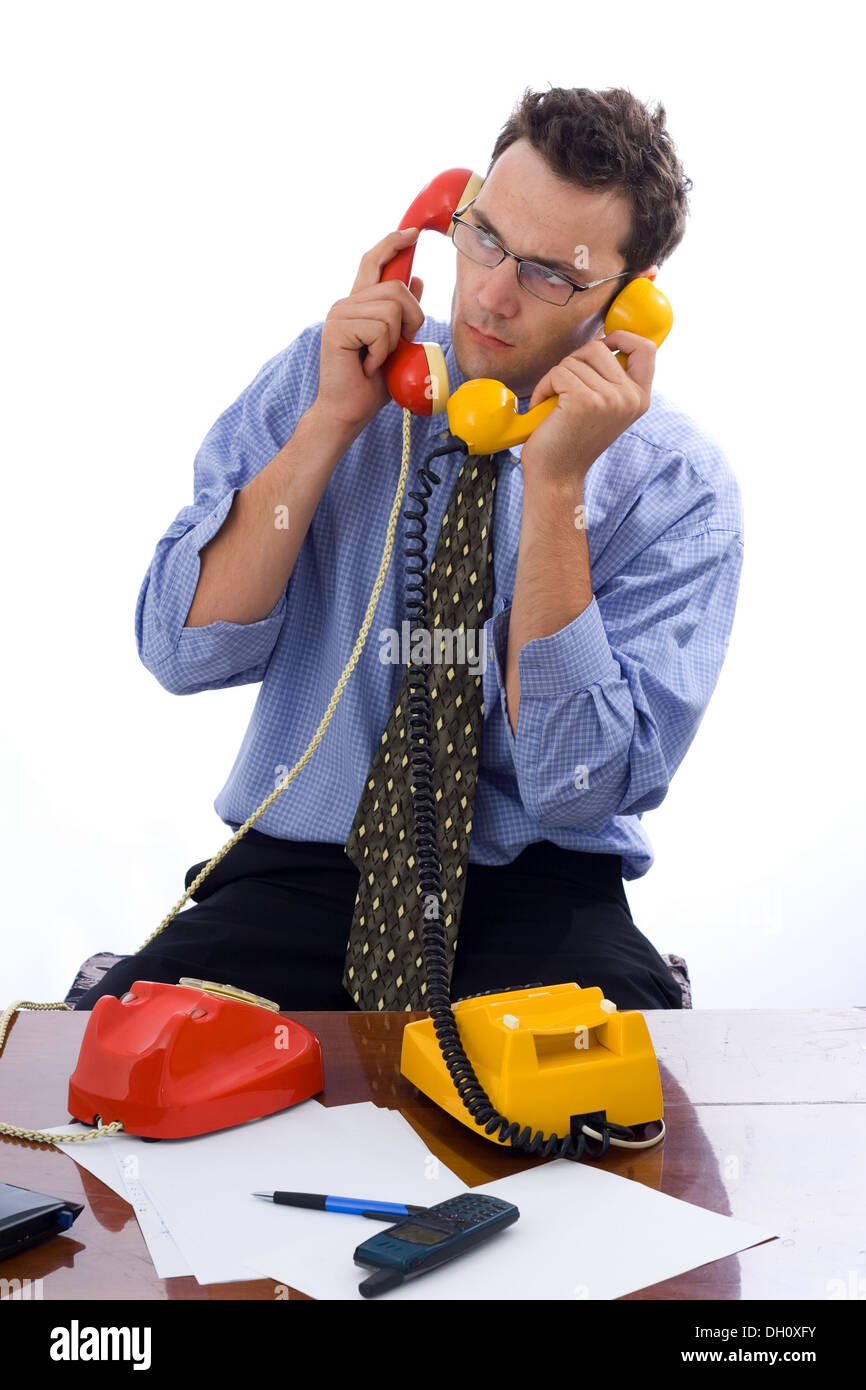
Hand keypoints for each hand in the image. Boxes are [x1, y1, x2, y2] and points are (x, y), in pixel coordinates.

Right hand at [313, 228, 425, 436]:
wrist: (348, 412)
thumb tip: (417, 280)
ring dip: (395, 340)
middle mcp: (346, 303)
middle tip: (398, 346)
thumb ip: (403, 314)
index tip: (413, 232)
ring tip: (377, 359)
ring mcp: (339, 314)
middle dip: (411, 318)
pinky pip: (379, 329)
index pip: (374, 261)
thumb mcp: (396, 344)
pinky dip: (382, 352)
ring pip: (391, 309)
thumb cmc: (371, 384)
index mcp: (358, 304)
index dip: (393, 243)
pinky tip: (367, 366)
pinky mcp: (337, 328)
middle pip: (396, 287)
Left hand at [519, 330, 655, 483]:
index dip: (622, 337)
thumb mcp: (604, 407)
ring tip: (555, 404)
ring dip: (555, 378)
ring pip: (574, 359)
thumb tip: (603, 339)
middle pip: (599, 347)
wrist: (556, 477)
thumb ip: (611, 378)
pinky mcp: (585, 401)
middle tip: (565, 389)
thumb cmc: (572, 440)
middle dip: (574, 362)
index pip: (645, 348)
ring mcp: (610, 399)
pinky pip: (557, 373)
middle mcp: (630, 398)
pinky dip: (543, 387)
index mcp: (640, 398)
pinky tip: (545, 408)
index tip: (603, 344)